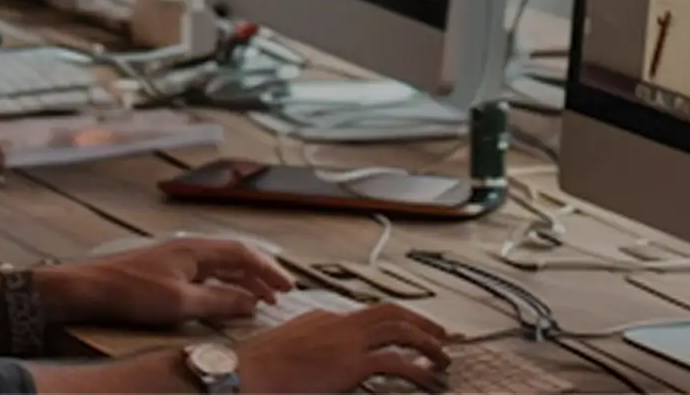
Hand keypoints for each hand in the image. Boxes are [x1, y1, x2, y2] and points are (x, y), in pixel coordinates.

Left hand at [38, 239, 292, 327]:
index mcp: (196, 249)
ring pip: (220, 266)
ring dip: (242, 280)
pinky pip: (206, 273)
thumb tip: (251, 303)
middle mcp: (189, 249)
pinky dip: (222, 284)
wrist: (88, 288)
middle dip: (260, 274)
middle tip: (279, 292)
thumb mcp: (180, 303)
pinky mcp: (165, 270)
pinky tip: (223, 298)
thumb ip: (219, 302)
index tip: (287, 286)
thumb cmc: (129, 291)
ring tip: (258, 299)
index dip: (269, 270)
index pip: (244, 254)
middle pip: (235, 257)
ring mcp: (177, 258)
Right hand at [237, 303, 451, 393]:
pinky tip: (428, 378)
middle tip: (440, 334)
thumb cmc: (258, 367)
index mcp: (324, 319)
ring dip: (427, 343)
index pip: (367, 315)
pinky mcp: (350, 364)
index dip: (393, 323)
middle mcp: (339, 323)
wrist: (246, 371)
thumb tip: (324, 367)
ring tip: (443, 358)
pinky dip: (417, 369)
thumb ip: (311, 350)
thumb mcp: (288, 349)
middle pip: (390, 312)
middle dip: (420, 321)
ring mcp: (346, 341)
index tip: (407, 333)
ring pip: (400, 331)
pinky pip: (395, 362)